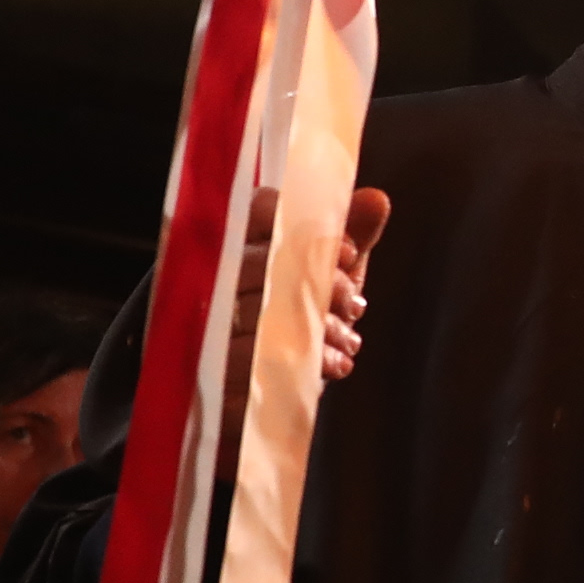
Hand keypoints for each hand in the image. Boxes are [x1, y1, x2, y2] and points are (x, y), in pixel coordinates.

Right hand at [217, 186, 392, 478]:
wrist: (256, 383)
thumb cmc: (296, 309)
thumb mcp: (329, 271)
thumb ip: (352, 234)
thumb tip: (376, 199)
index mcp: (242, 238)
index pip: (261, 210)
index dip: (307, 228)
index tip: (349, 253)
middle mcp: (215, 273)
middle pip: (263, 266)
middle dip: (322, 285)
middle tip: (354, 304)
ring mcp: (207, 320)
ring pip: (260, 314)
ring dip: (318, 327)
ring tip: (348, 339)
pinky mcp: (211, 367)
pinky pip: (254, 363)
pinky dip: (305, 364)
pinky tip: (335, 364)